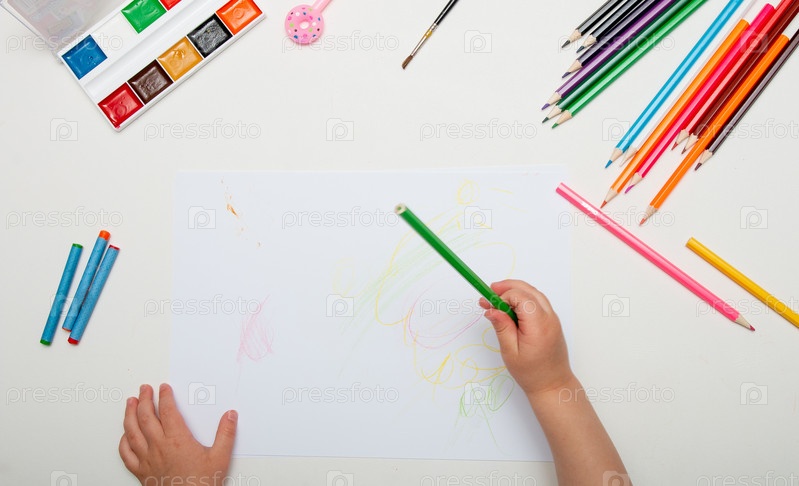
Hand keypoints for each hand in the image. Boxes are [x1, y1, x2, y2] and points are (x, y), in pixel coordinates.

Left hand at [119, 384, 237, 485]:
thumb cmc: (201, 485)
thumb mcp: (220, 458)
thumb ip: (226, 434)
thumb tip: (230, 416)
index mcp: (177, 440)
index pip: (168, 411)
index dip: (166, 396)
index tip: (165, 388)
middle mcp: (159, 447)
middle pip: (146, 417)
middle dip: (145, 399)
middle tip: (145, 389)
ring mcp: (147, 459)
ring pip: (132, 431)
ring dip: (130, 414)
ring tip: (131, 403)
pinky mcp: (141, 472)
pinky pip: (126, 454)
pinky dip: (123, 441)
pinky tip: (125, 435)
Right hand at [480, 279, 573, 398]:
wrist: (553, 384)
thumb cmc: (531, 373)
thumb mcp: (510, 352)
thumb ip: (502, 327)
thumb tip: (491, 309)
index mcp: (538, 326)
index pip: (520, 297)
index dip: (502, 296)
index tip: (488, 303)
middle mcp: (549, 318)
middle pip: (528, 290)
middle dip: (508, 287)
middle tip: (489, 292)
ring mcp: (553, 319)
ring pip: (534, 294)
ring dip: (516, 291)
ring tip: (497, 298)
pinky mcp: (552, 321)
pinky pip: (538, 302)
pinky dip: (523, 299)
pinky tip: (510, 307)